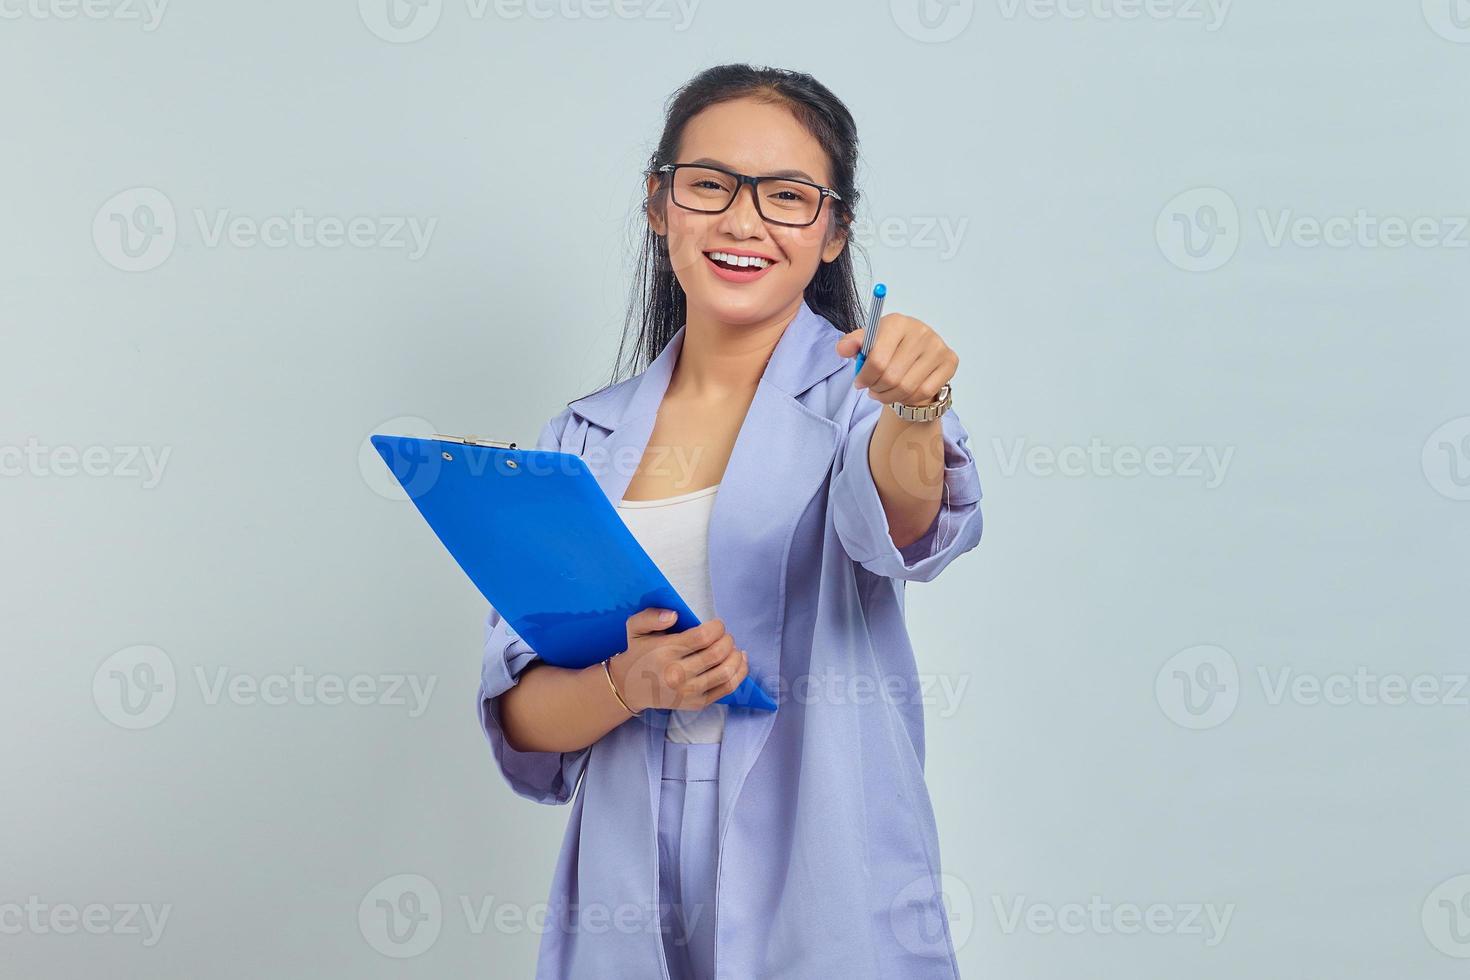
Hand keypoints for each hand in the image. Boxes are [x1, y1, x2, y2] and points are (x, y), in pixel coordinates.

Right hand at [607, 608, 748, 712]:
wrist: (631, 687)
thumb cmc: (639, 652)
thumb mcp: (635, 628)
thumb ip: (651, 617)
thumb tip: (673, 616)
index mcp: (665, 652)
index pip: (703, 637)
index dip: (717, 627)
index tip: (716, 624)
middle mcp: (677, 674)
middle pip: (718, 653)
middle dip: (728, 639)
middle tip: (724, 635)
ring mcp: (689, 692)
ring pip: (727, 672)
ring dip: (736, 655)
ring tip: (731, 647)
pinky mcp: (697, 703)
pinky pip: (727, 688)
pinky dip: (740, 672)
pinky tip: (739, 660)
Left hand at [835, 313, 957, 407]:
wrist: (918, 350)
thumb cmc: (889, 346)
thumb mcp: (869, 341)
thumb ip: (853, 344)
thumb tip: (842, 349)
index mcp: (897, 322)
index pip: (877, 359)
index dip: (865, 376)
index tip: (859, 382)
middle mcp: (920, 332)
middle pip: (891, 377)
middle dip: (876, 388)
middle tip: (871, 389)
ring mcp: (937, 347)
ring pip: (907, 388)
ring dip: (889, 397)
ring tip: (882, 393)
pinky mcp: (950, 361)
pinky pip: (923, 392)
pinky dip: (907, 398)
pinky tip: (900, 394)